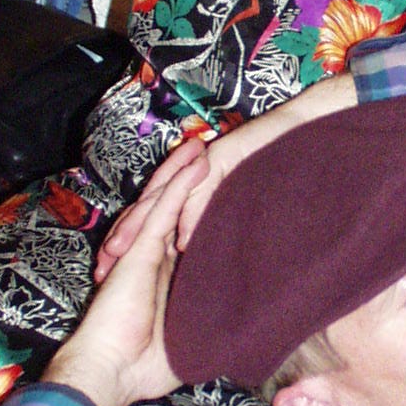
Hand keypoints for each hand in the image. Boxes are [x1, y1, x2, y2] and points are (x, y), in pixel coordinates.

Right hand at [49, 150, 204, 405]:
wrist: (111, 373)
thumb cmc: (145, 368)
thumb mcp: (191, 342)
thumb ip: (212, 327)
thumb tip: (247, 332)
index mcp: (162, 274)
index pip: (182, 230)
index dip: (195, 207)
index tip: (216, 188)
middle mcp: (151, 255)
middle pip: (170, 205)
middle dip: (186, 176)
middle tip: (207, 147)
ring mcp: (143, 249)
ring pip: (166, 197)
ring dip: (183, 168)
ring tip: (202, 142)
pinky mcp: (140, 249)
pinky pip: (163, 207)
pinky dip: (180, 181)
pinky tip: (195, 160)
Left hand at [96, 75, 360, 285]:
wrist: (302, 130)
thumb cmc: (276, 169)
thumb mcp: (236, 205)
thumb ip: (210, 221)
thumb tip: (186, 249)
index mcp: (190, 184)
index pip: (153, 216)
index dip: (131, 242)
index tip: (112, 275)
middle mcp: (190, 174)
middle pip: (149, 207)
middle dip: (124, 237)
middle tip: (104, 267)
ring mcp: (204, 164)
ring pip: (165, 198)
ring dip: (144, 226)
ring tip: (126, 252)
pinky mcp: (221, 157)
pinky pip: (201, 190)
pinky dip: (191, 216)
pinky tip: (181, 241)